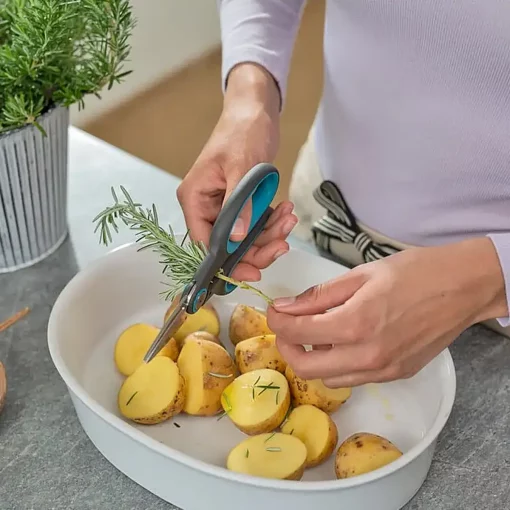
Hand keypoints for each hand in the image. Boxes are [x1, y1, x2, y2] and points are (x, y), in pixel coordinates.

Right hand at [177, 63, 296, 281]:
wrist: (256, 110)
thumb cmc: (243, 131)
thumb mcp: (242, 168)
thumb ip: (238, 206)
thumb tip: (235, 240)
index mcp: (195, 198)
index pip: (205, 242)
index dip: (228, 261)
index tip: (254, 271)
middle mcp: (206, 206)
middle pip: (228, 244)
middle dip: (257, 247)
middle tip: (282, 243)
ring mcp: (224, 205)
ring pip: (245, 237)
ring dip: (270, 233)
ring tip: (288, 218)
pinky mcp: (241, 203)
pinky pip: (256, 223)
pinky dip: (272, 221)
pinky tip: (286, 210)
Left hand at [267, 238, 506, 386]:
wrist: (463, 287)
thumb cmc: (414, 272)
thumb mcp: (360, 275)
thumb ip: (318, 296)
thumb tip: (285, 306)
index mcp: (355, 323)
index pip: (297, 334)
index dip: (277, 322)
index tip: (274, 311)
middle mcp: (367, 355)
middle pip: (306, 368)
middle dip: (288, 347)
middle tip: (288, 326)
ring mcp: (383, 370)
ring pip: (328, 378)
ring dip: (313, 358)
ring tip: (318, 333)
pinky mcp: (396, 375)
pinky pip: (354, 378)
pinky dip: (338, 365)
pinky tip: (345, 341)